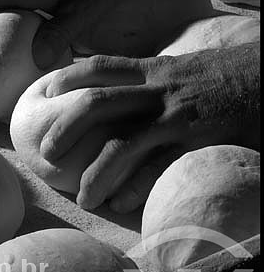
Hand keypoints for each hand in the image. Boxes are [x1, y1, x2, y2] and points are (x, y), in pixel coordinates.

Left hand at [40, 43, 259, 212]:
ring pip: (123, 144)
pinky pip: (159, 169)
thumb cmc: (226, 78)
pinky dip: (136, 189)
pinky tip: (121, 204)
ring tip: (83, 199)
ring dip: (96, 174)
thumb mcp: (182, 70)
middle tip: (47, 153)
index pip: (101, 67)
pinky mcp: (199, 144)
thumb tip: (121, 93)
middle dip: (65, 128)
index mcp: (154, 70)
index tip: (45, 91)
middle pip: (97, 103)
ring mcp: (178, 118)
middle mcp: (159, 91)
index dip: (68, 77)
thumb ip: (150, 81)